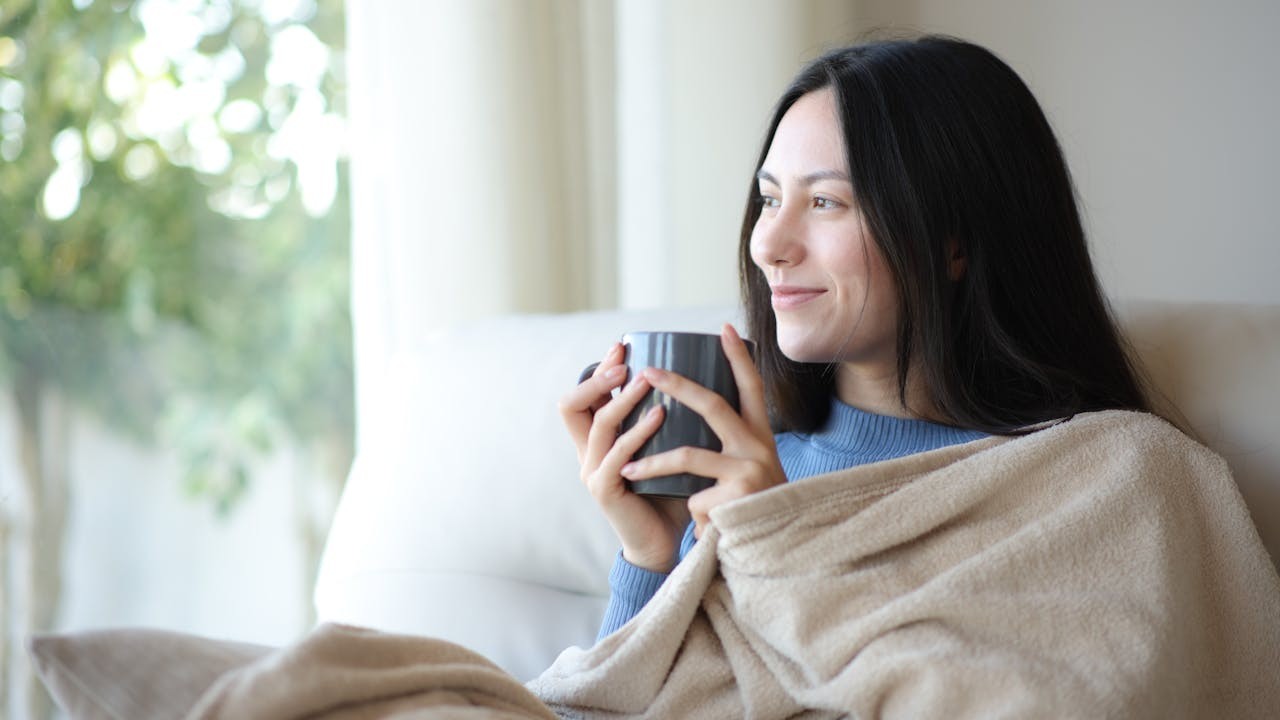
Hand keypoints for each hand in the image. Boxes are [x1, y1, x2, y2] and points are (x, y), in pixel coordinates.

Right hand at [558, 343, 690, 571]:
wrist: (669, 544)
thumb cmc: (673, 492)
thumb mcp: (666, 447)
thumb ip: (667, 419)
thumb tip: (696, 373)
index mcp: (598, 442)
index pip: (584, 397)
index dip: (598, 370)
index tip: (621, 346)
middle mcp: (588, 454)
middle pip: (571, 405)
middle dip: (597, 379)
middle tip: (624, 361)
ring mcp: (592, 473)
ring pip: (598, 424)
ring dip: (622, 399)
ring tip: (647, 380)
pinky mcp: (605, 491)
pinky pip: (616, 455)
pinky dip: (636, 432)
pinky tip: (659, 416)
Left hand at [619, 323, 785, 539]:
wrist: (778, 553)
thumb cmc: (753, 510)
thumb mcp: (748, 472)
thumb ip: (726, 449)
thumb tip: (683, 420)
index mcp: (761, 437)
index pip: (751, 389)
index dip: (738, 358)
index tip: (724, 327)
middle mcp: (759, 447)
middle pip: (714, 405)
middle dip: (678, 386)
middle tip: (649, 372)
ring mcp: (749, 471)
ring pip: (687, 456)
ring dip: (652, 466)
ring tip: (628, 471)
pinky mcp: (736, 498)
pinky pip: (693, 498)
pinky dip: (690, 514)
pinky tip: (703, 528)